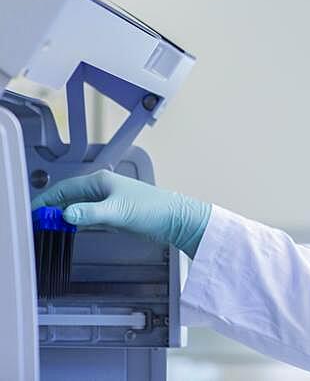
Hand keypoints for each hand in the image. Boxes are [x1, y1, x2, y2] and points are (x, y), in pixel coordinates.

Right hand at [31, 169, 210, 258]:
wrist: (175, 220)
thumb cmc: (152, 209)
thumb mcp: (118, 212)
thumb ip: (90, 214)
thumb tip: (65, 214)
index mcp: (101, 181)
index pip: (65, 188)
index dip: (46, 199)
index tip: (32, 212)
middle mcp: (101, 189)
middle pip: (68, 198)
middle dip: (51, 209)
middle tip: (35, 224)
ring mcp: (107, 202)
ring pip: (76, 208)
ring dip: (62, 217)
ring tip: (46, 229)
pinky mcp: (113, 215)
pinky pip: (86, 217)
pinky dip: (74, 223)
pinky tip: (66, 231)